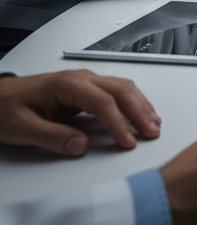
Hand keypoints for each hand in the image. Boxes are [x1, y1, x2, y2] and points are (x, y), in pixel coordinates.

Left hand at [0, 70, 160, 155]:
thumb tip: (81, 146)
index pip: (102, 102)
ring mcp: (85, 82)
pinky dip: (133, 102)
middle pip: (120, 90)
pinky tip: (141, 112)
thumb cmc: (5, 108)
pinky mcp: (86, 89)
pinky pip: (117, 91)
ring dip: (141, 105)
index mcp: (67, 84)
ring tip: (153, 123)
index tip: (128, 141)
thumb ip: (52, 137)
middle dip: (139, 111)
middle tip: (152, 132)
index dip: (118, 123)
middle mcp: (81, 78)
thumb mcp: (21, 127)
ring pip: (123, 87)